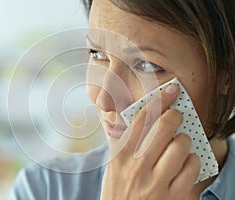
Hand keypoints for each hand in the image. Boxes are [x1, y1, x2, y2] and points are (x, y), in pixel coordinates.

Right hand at [100, 84, 200, 199]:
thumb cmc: (119, 191)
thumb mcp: (114, 167)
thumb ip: (124, 144)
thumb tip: (140, 120)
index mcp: (121, 156)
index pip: (141, 119)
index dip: (159, 100)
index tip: (170, 90)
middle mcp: (137, 167)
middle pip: (164, 127)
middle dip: (175, 116)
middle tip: (177, 116)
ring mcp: (156, 182)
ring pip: (181, 146)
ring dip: (184, 141)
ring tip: (180, 145)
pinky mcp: (174, 196)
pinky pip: (192, 168)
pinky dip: (193, 162)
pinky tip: (185, 164)